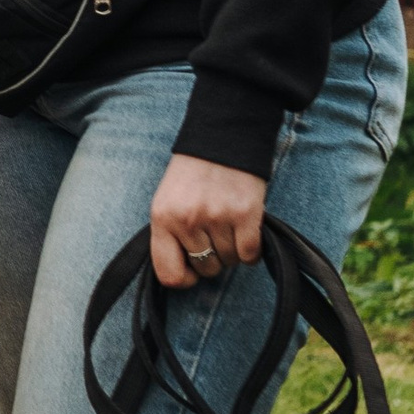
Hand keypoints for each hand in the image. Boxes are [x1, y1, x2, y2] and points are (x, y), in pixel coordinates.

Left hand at [150, 153, 267, 292]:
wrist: (223, 135)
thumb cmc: (193, 173)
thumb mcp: (168, 200)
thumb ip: (169, 235)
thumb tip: (182, 273)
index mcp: (162, 218)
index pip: (169, 275)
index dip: (184, 278)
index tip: (192, 269)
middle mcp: (187, 220)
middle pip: (205, 269)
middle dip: (212, 257)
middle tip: (215, 233)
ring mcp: (217, 217)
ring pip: (229, 262)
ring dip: (232, 250)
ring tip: (228, 224)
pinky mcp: (246, 214)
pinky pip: (249, 254)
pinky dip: (251, 250)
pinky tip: (246, 231)